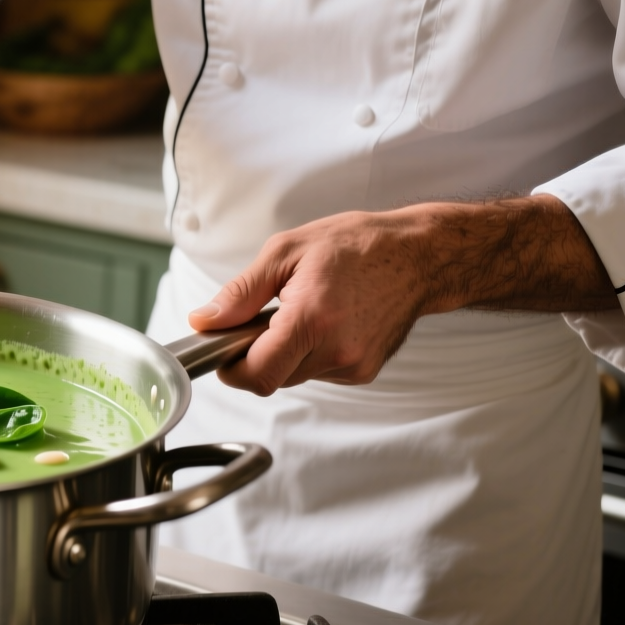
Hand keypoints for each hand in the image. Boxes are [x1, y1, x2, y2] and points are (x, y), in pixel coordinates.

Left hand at [187, 197, 616, 394]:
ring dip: (285, 353)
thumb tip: (204, 321)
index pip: (257, 375)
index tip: (224, 350)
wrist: (420, 256)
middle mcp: (337, 351)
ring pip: (294, 376)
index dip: (231, 368)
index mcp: (313, 320)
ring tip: (302, 311)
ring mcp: (354, 365)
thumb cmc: (356, 246)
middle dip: (257, 354)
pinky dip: (310, 353)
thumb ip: (240, 293)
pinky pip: (318, 372)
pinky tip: (326, 322)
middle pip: (272, 378)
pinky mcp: (364, 372)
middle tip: (265, 316)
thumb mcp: (286, 251)